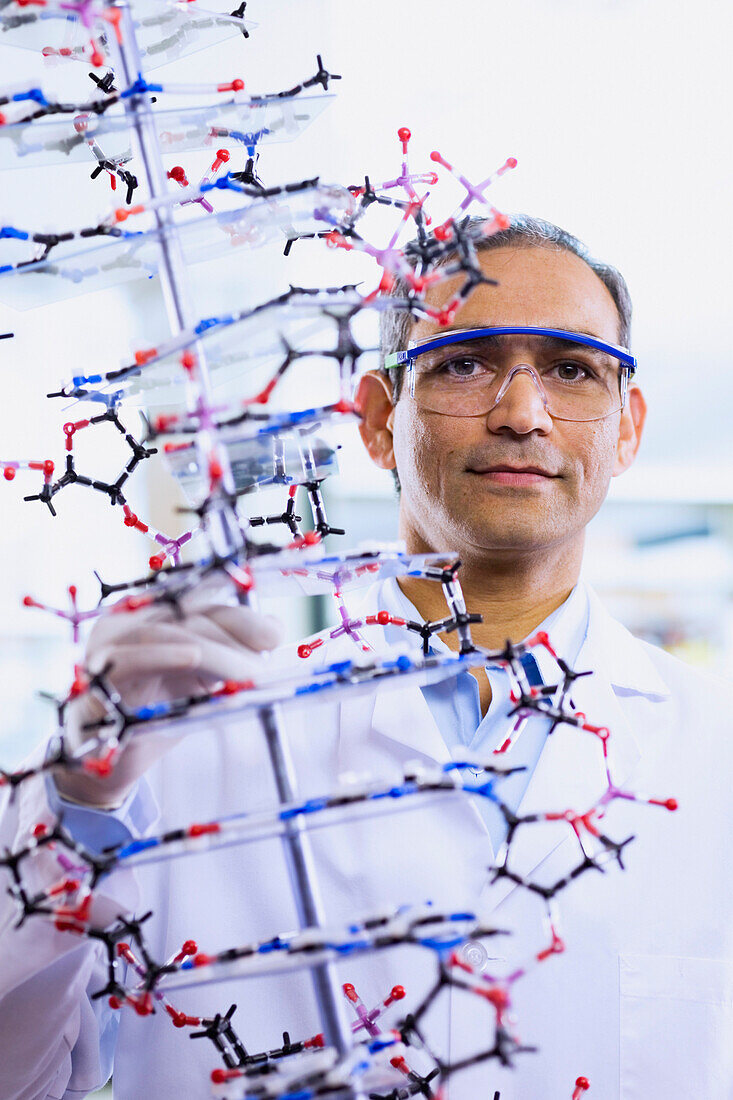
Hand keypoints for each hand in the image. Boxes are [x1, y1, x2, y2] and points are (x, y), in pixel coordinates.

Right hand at [55, 585, 281, 809]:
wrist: (107, 763)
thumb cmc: (158, 715)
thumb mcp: (202, 684)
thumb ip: (229, 658)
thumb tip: (275, 632)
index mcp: (157, 616)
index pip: (204, 603)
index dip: (241, 617)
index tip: (274, 638)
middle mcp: (131, 621)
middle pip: (187, 613)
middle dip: (233, 636)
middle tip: (264, 668)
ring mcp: (108, 643)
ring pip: (163, 630)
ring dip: (212, 650)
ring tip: (245, 673)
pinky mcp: (94, 674)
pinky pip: (127, 656)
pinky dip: (163, 654)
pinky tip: (192, 657)